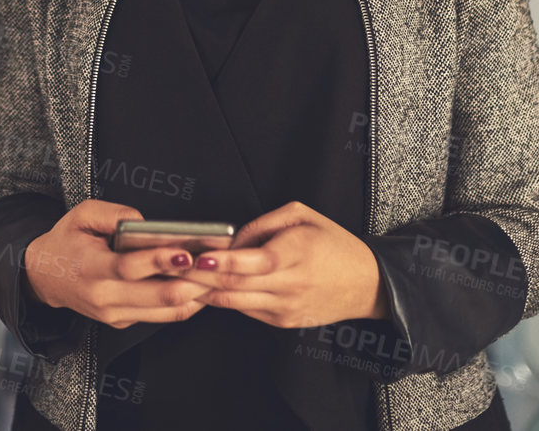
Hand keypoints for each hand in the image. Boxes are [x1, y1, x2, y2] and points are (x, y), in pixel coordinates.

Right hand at [23, 199, 208, 328]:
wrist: (43, 277)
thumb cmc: (66, 241)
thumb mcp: (81, 214)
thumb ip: (113, 214)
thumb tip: (144, 221)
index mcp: (90, 267)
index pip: (129, 267)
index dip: (159, 261)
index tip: (185, 252)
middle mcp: (102, 296)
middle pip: (155, 296)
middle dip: (190, 282)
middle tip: (215, 267)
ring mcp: (113, 314)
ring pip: (164, 312)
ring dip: (194, 296)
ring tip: (216, 277)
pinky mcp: (122, 322)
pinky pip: (159, 316)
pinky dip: (184, 304)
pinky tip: (200, 287)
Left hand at [174, 201, 388, 327]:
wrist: (367, 285)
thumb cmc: (333, 243)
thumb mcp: (302, 215)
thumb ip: (262, 224)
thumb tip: (230, 240)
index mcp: (297, 253)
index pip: (253, 262)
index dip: (223, 260)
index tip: (198, 255)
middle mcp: (290, 284)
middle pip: (236, 283)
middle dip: (200, 275)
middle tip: (172, 264)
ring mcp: (284, 307)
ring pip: (234, 300)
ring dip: (203, 289)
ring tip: (177, 276)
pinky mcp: (281, 321)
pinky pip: (244, 308)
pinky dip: (221, 298)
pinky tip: (202, 287)